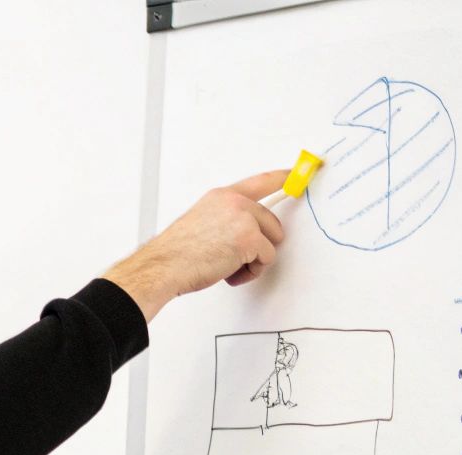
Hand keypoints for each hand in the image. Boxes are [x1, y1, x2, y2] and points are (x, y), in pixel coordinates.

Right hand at [104, 168, 288, 321]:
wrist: (163, 267)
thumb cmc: (175, 254)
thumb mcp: (201, 224)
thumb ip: (226, 220)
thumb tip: (245, 236)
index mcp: (221, 196)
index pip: (260, 182)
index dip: (282, 177)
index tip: (297, 173)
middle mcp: (235, 202)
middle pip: (272, 222)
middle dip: (260, 244)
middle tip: (236, 259)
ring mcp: (244, 218)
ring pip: (271, 242)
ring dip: (254, 260)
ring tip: (227, 267)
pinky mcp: (250, 239)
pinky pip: (267, 259)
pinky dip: (251, 272)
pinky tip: (229, 273)